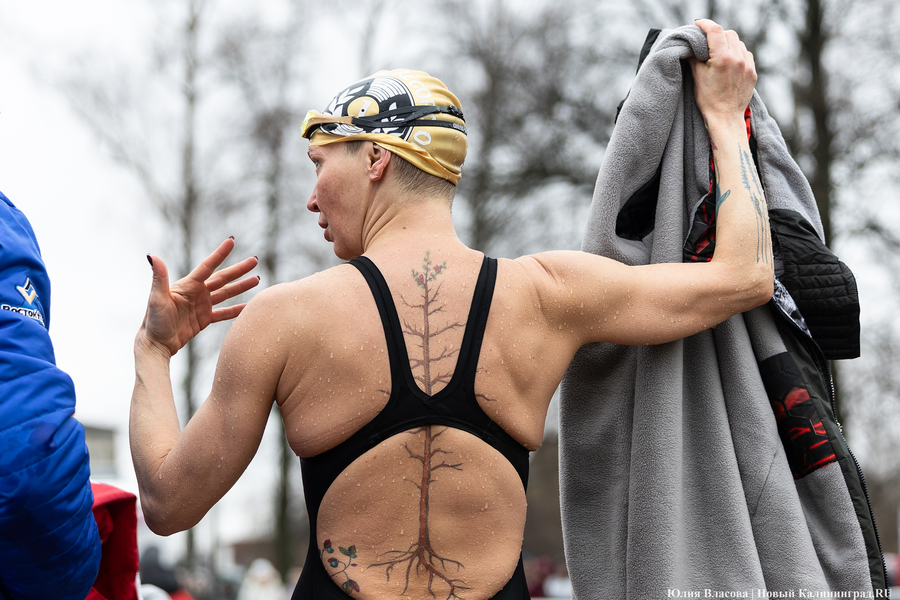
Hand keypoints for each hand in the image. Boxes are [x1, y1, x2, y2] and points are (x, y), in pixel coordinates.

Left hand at [139, 238, 259, 357]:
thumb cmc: (153, 320)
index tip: (231, 241)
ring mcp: (202, 305)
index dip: (219, 254)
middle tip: (254, 261)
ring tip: (256, 280)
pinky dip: (236, 309)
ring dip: (241, 286)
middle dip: (238, 269)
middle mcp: (197, 292)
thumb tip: (153, 256)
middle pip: (222, 278)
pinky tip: (248, 306)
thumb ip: (159, 277)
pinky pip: (224, 313)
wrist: (155, 343)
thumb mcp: (156, 298)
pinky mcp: (204, 319)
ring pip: (226, 293)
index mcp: (188, 285)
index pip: (207, 266)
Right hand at [689, 19, 756, 126]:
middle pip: (729, 33)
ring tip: (719, 52)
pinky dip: (737, 53)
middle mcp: (738, 59)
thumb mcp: (697, 77)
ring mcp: (748, 65)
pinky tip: (730, 62)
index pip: (715, 31)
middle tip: (707, 41)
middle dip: (717, 35)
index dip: (705, 24)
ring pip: (739, 43)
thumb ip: (694, 57)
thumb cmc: (708, 100)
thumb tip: (690, 45)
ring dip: (728, 43)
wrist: (725, 118)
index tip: (698, 24)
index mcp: (723, 59)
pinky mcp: (753, 72)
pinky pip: (746, 54)